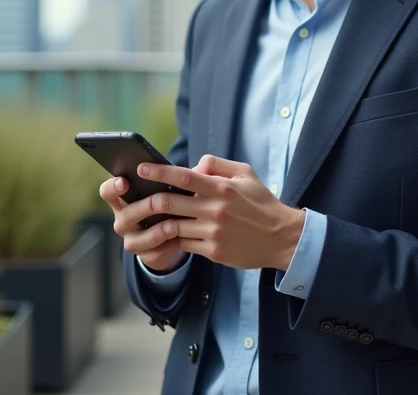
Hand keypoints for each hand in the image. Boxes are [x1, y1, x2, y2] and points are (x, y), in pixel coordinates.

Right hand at [99, 176, 188, 273]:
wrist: (174, 236)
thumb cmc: (173, 203)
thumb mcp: (170, 189)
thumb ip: (176, 179)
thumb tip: (200, 167)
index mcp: (125, 198)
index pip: (108, 191)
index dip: (113, 186)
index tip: (124, 181)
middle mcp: (124, 219)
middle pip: (125, 214)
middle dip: (143, 207)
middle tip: (156, 202)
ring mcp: (133, 239)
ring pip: (138, 237)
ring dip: (156, 231)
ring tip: (173, 226)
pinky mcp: (146, 256)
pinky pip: (154, 253)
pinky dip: (168, 245)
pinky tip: (181, 239)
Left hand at [117, 155, 305, 270]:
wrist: (281, 238)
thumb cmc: (261, 203)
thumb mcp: (246, 174)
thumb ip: (218, 165)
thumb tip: (195, 165)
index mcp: (222, 188)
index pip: (183, 177)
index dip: (159, 172)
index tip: (141, 168)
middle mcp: (215, 210)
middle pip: (170, 203)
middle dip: (148, 199)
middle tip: (136, 197)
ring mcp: (213, 233)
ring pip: (173, 226)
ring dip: (160, 221)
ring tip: (149, 217)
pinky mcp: (213, 252)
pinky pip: (184, 243)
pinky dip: (175, 237)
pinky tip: (170, 233)